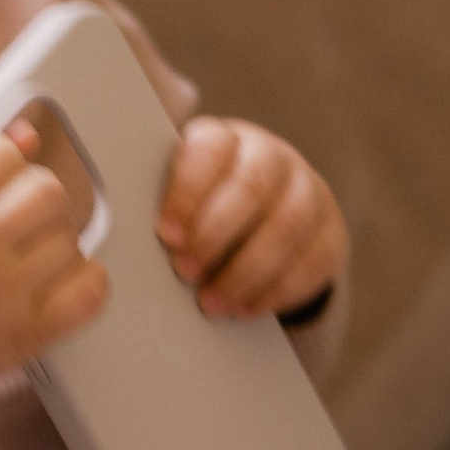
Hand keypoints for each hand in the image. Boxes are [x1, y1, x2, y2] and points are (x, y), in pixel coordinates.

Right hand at [0, 117, 106, 415]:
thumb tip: (26, 134)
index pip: (7, 154)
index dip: (1, 164)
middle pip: (49, 191)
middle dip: (33, 198)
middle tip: (14, 215)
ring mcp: (1, 292)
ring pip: (70, 240)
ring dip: (52, 241)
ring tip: (23, 252)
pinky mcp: (22, 334)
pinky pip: (87, 294)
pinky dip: (87, 280)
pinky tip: (63, 275)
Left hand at [156, 119, 347, 318]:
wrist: (267, 224)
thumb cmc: (205, 213)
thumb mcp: (182, 199)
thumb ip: (161, 208)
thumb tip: (118, 240)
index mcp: (227, 140)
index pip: (212, 149)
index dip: (188, 192)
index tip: (166, 234)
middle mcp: (273, 158)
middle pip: (252, 187)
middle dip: (215, 234)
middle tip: (184, 273)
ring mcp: (309, 193)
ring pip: (287, 225)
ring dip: (245, 270)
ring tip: (212, 303)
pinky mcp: (331, 234)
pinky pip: (313, 261)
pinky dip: (277, 291)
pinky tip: (245, 309)